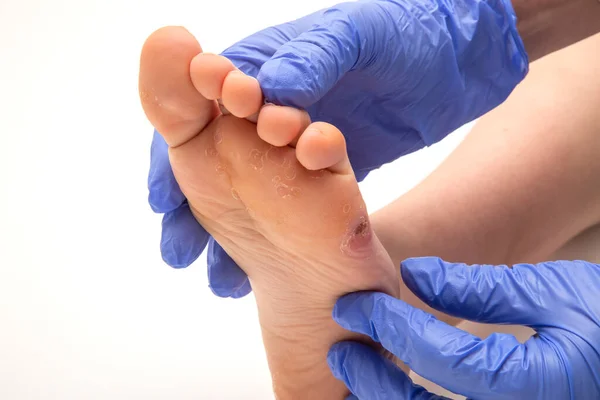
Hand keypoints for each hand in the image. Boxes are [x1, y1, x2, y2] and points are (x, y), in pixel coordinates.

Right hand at [148, 0, 528, 296]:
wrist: (450, 58)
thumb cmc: (402, 33)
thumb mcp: (358, 36)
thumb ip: (315, 58)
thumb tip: (268, 89)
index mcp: (265, 66)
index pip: (200, 112)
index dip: (176, 153)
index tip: (163, 197)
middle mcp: (268, 106)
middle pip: (211, 158)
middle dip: (190, 205)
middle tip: (179, 252)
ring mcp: (291, 141)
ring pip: (243, 190)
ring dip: (225, 232)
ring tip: (219, 277)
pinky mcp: (319, 169)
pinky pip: (283, 205)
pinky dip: (268, 237)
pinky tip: (259, 270)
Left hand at [328, 257, 599, 398]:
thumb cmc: (599, 319)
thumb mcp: (551, 292)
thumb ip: (482, 287)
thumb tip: (413, 275)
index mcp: (539, 385)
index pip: (444, 359)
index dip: (394, 328)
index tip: (358, 304)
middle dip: (375, 382)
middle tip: (341, 349)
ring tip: (354, 370)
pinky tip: (388, 387)